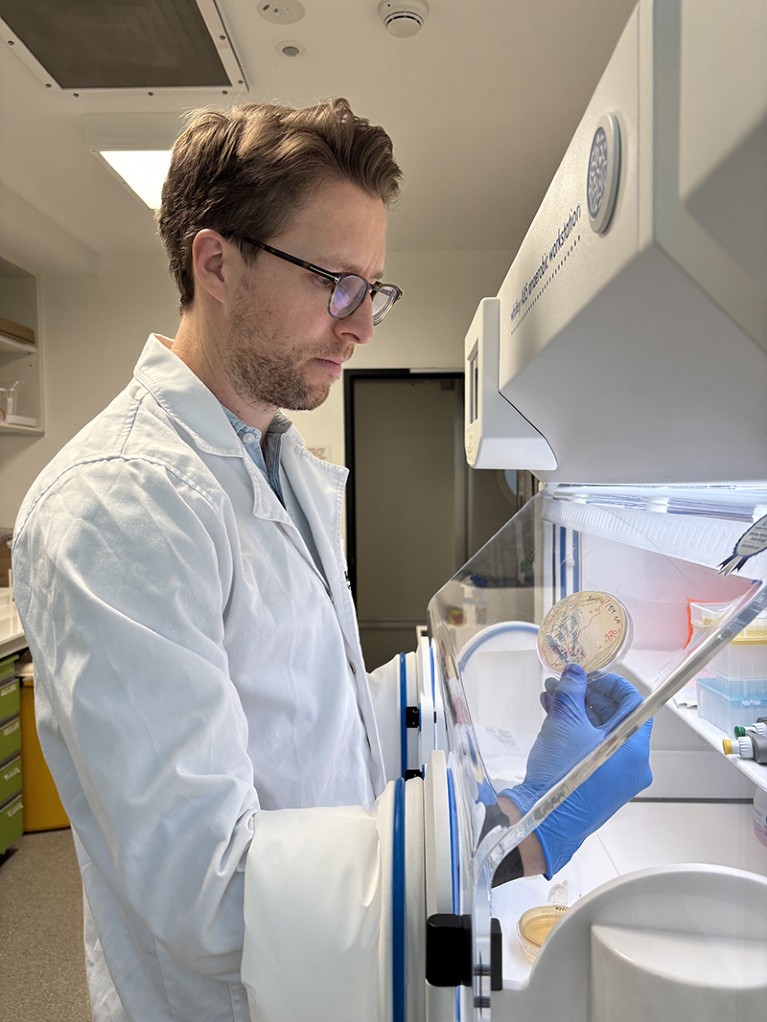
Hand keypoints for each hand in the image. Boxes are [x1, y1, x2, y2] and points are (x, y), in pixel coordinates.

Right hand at [502, 665, 651, 877]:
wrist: (544, 821)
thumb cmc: (563, 777)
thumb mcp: (566, 723)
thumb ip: (572, 691)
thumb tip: (576, 673)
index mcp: (635, 748)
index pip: (634, 703)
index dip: (610, 684)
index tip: (589, 676)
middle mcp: (630, 763)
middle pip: (614, 717)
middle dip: (586, 696)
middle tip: (564, 683)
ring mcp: (613, 776)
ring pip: (598, 733)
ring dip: (575, 711)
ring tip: (550, 696)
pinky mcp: (595, 784)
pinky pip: (590, 750)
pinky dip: (573, 732)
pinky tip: (550, 716)